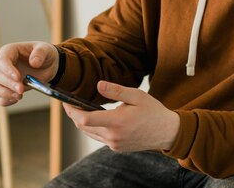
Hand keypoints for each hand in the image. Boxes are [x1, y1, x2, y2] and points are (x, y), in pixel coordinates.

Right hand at [0, 41, 59, 106]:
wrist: (47, 66)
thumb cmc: (44, 54)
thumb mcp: (46, 49)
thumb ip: (40, 53)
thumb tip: (34, 62)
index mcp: (10, 51)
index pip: (2, 59)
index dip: (8, 69)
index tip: (18, 78)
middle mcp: (2, 63)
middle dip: (9, 84)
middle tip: (22, 90)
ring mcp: (2, 76)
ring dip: (4, 93)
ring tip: (19, 96)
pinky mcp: (5, 87)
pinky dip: (3, 100)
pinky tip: (15, 100)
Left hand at [64, 81, 179, 151]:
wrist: (167, 132)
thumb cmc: (153, 111)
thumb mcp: (137, 95)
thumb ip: (116, 91)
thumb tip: (98, 85)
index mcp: (117, 122)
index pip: (84, 119)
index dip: (72, 111)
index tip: (66, 102)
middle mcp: (113, 136)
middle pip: (83, 127)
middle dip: (74, 115)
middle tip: (70, 103)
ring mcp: (114, 144)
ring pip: (89, 133)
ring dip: (82, 122)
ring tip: (79, 108)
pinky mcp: (116, 147)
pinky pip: (98, 137)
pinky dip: (92, 128)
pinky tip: (95, 118)